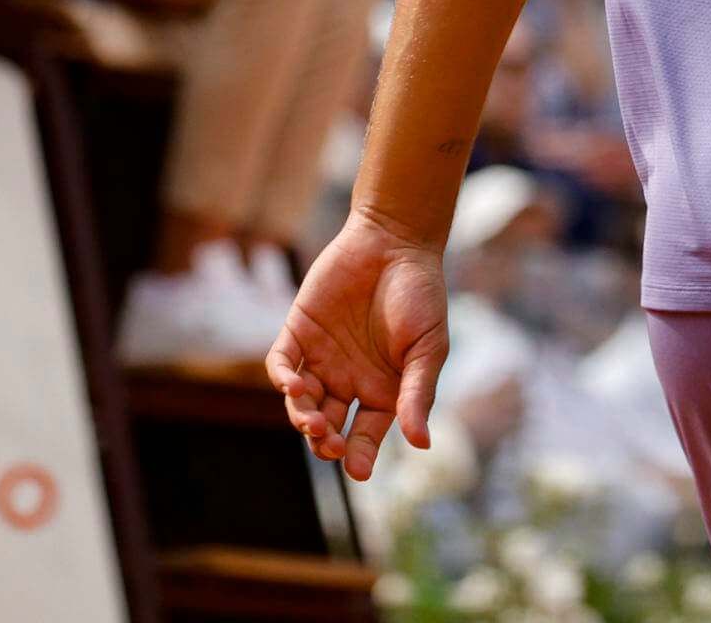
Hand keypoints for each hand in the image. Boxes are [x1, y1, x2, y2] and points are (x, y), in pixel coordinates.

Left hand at [267, 212, 450, 481]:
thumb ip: (418, 393)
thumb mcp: (428, 347)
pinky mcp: (299, 332)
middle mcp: (349, 380)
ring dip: (302, 417)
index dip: (359, 455)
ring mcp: (322, 358)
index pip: (365, 435)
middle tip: (330, 443)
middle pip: (328, 426)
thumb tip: (422, 444)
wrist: (396, 241)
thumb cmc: (421, 294)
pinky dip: (282, 379)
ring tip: (312, 420)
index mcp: (382, 390)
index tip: (358, 470)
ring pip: (302, 403)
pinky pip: (282, 364)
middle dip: (325, 442)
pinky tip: (293, 387)